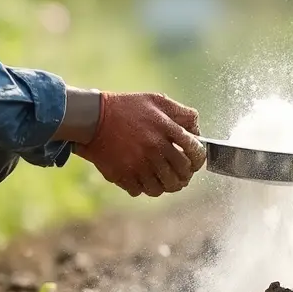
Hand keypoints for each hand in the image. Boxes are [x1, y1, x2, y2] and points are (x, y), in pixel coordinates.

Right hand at [73, 92, 205, 197]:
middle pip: (182, 173)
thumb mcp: (156, 100)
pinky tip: (144, 178)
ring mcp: (139, 164)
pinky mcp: (124, 175)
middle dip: (185, 175)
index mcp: (166, 128)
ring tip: (165, 179)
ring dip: (167, 185)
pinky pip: (143, 191)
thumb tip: (197, 131)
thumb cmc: (127, 108)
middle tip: (182, 174)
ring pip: (165, 187)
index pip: (195, 152)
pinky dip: (145, 187)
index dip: (199, 160)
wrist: (94, 118)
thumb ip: (182, 113)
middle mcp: (155, 148)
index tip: (194, 162)